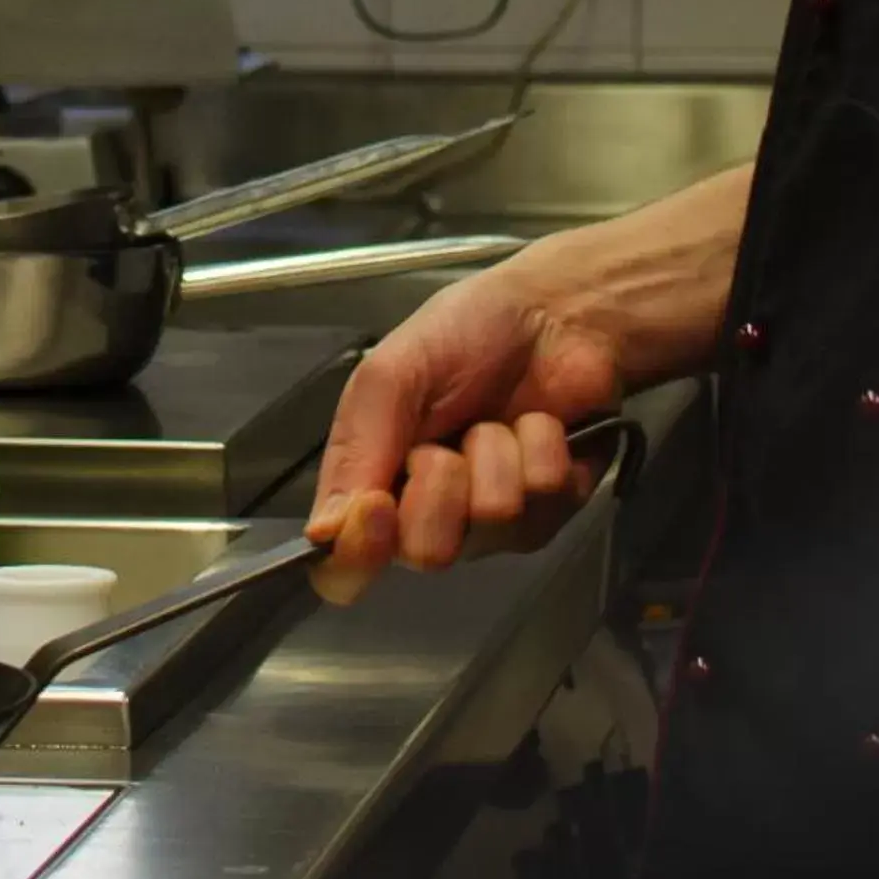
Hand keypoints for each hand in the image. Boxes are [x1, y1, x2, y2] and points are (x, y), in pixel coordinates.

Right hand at [302, 250, 626, 606]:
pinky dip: (543, 453)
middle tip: (449, 437)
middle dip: (441, 486)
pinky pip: (545, 508)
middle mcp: (430, 514)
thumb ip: (358, 448)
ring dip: (497, 458)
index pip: (345, 565)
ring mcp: (494, 522)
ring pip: (492, 529)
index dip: (356, 556)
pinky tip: (545, 425)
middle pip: (425, 553)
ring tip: (501, 418)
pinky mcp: (552, 514)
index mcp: (375, 482)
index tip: (378, 509)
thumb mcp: (392, 374)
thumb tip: (322, 534)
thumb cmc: (464, 333)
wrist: (556, 313)